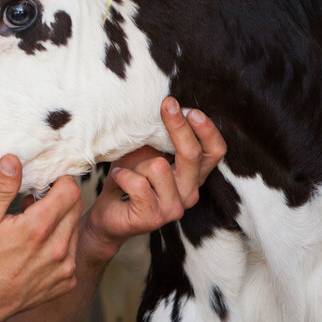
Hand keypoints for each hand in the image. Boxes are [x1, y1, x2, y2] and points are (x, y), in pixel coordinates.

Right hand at [0, 155, 83, 321]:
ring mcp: (65, 268)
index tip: (42, 183)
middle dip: (59, 198)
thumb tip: (13, 159)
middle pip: (76, 206)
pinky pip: (71, 252)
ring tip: (32, 226)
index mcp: (39, 228)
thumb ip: (2, 187)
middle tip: (33, 203)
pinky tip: (36, 249)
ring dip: (60, 221)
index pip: (70, 189)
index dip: (58, 180)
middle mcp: (59, 249)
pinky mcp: (66, 282)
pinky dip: (59, 244)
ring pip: (74, 228)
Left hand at [83, 97, 225, 260]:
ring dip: (136, 163)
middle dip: (179, 126)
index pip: (214, 151)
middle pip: (192, 154)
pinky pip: (137, 183)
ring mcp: (173, 207)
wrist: (107, 215)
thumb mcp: (146, 153)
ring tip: (127, 170)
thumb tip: (168, 108)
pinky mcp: (153, 217)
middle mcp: (189, 193)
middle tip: (168, 104)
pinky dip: (122, 175)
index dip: (207, 130)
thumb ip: (161, 139)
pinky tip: (118, 179)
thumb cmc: (128, 180)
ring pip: (158, 166)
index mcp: (193, 176)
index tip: (191, 109)